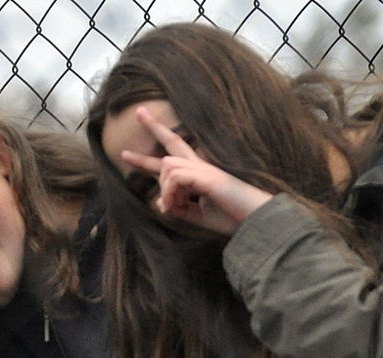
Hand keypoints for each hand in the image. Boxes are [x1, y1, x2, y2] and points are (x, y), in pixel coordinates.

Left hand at [120, 106, 272, 233]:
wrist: (255, 220)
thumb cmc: (232, 216)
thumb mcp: (197, 215)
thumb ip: (177, 207)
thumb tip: (158, 203)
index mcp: (199, 174)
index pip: (172, 159)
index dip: (149, 158)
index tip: (127, 153)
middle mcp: (201, 166)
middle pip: (172, 142)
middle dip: (154, 127)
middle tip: (138, 111)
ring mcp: (205, 169)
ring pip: (167, 167)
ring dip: (165, 191)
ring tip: (177, 208)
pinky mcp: (208, 176)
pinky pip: (175, 178)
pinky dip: (171, 193)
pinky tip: (178, 205)